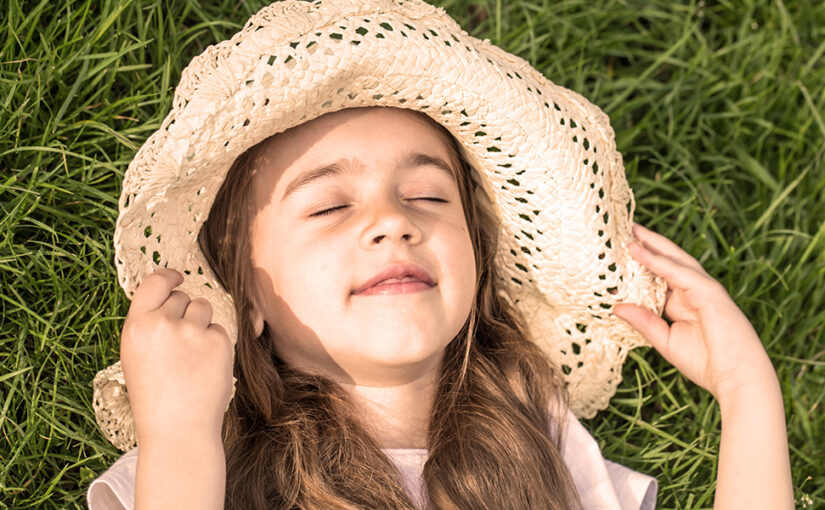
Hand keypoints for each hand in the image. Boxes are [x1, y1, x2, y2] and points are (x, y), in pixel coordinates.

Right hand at [120, 268, 232, 444]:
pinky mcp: (218, 342)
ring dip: (201, 325)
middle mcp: (163, 324)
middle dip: (184, 314)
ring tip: (192, 357)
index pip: (154, 283)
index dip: (168, 277)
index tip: (178, 277)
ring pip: (204, 308)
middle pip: (182, 298)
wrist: (178, 430)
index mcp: (136, 326)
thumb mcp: (136, 356)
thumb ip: (149, 324)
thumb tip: (170, 293)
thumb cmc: (155, 397)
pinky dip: (215, 345)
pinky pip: (220, 330)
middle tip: (180, 347)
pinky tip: (205, 368)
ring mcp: (192, 331)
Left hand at [613, 223, 776, 403]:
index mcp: (684, 302)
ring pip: (675, 261)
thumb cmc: (706, 363)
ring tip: (631, 232)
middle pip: (668, 261)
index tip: (617, 253)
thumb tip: (616, 307)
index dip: (640, 264)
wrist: (737, 378)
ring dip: (652, 245)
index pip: (659, 276)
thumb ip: (643, 322)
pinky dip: (659, 262)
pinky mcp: (710, 292)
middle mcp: (694, 291)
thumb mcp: (665, 340)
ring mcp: (704, 289)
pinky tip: (641, 252)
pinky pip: (680, 273)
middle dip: (648, 244)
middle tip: (626, 228)